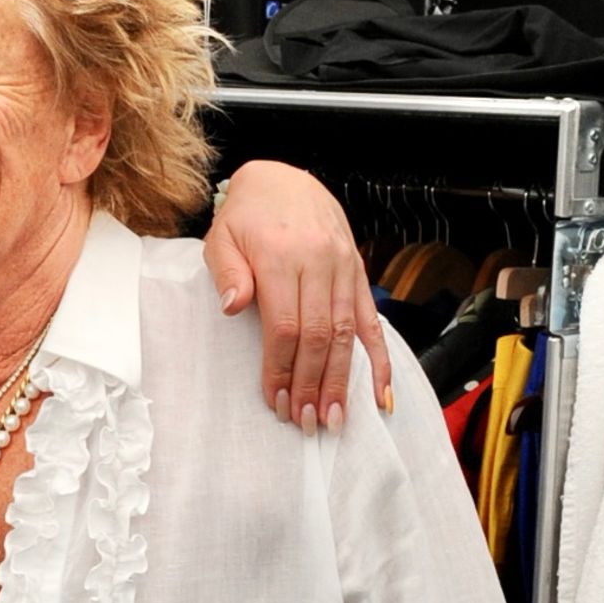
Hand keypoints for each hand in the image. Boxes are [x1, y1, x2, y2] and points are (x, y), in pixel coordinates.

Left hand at [203, 160, 391, 433]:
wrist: (283, 180)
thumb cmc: (245, 217)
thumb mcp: (221, 237)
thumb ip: (227, 272)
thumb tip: (233, 308)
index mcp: (280, 256)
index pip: (285, 326)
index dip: (281, 368)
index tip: (277, 401)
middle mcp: (318, 262)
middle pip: (320, 336)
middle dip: (314, 384)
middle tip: (308, 421)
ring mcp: (344, 268)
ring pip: (347, 333)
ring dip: (343, 380)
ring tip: (335, 418)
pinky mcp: (358, 273)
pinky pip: (372, 319)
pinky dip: (379, 358)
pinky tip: (382, 393)